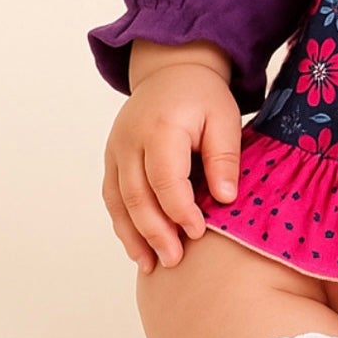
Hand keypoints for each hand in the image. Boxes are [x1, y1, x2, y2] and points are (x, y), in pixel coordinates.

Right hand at [102, 64, 241, 272]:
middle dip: (155, 232)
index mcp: (161, 128)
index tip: (199, 233)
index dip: (180, 211)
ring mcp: (116, 150)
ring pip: (118, 201)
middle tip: (174, 260)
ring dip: (133, 236)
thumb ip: (224, 158)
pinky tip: (137, 247)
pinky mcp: (112, 160)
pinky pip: (112, 197)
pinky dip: (123, 224)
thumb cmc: (203, 97)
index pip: (165, 179)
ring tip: (152, 265)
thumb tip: (226, 198)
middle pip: (136, 195)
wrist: (171, 73)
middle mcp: (130, 140)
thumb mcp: (224, 118)